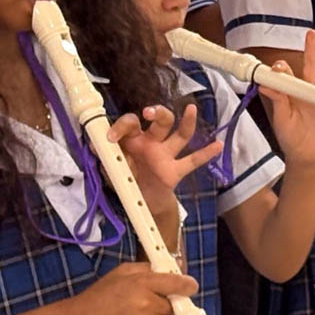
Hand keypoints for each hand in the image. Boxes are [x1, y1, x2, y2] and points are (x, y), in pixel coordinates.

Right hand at [66, 261, 197, 314]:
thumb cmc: (97, 299)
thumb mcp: (120, 274)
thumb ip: (146, 269)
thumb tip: (169, 269)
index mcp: (142, 283)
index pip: (177, 284)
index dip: (186, 285)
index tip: (189, 287)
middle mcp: (146, 305)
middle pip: (174, 308)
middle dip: (165, 307)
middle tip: (149, 306)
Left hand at [106, 105, 221, 216]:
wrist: (142, 204)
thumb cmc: (127, 180)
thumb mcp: (113, 172)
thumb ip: (107, 160)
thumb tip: (97, 148)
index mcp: (135, 140)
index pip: (131, 124)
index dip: (121, 127)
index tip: (111, 138)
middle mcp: (152, 142)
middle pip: (161, 121)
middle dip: (157, 113)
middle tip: (149, 112)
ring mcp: (166, 155)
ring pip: (180, 135)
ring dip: (186, 122)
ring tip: (191, 110)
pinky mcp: (176, 171)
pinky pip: (192, 161)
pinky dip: (206, 154)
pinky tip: (217, 146)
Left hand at [263, 31, 314, 164]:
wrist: (305, 154)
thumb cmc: (290, 137)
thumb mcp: (281, 120)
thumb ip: (277, 102)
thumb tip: (265, 86)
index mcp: (293, 93)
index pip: (289, 74)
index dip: (284, 68)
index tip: (279, 66)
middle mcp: (308, 91)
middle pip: (311, 66)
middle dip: (311, 49)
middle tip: (311, 33)